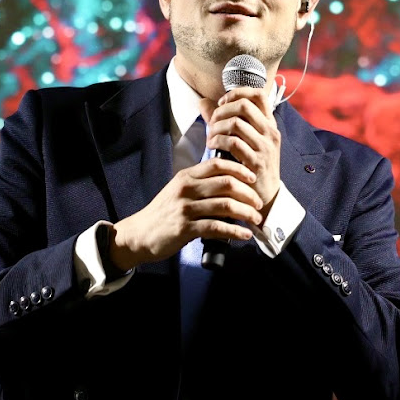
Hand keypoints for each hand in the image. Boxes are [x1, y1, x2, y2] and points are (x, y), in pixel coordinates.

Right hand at [110, 157, 262, 269]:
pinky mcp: (185, 229)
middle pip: (226, 183)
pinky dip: (235, 231)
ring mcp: (185, 209)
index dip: (240, 169)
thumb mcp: (179, 190)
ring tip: (256, 219)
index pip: (218, 164)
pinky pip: (217, 227)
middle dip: (248, 193)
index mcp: (186, 176)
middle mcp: (186, 189)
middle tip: (259, 202)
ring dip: (246, 213)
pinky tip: (244, 235)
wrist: (140, 234)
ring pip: (225, 206)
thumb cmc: (164, 212)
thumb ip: (200, 183)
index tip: (253, 178)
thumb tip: (230, 181)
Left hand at [200, 87, 280, 217]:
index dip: (237, 93)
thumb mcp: (244, 139)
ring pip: (236, 123)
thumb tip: (202, 101)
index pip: (258, 95)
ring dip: (217, 127)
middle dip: (222, 111)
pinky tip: (212, 146)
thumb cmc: (250, 164)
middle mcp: (270, 132)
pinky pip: (233, 143)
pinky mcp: (257, 161)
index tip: (222, 103)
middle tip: (212, 122)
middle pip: (244, 106)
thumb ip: (223, 119)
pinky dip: (218, 141)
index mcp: (269, 123)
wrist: (266, 195)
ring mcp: (265, 147)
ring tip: (210, 137)